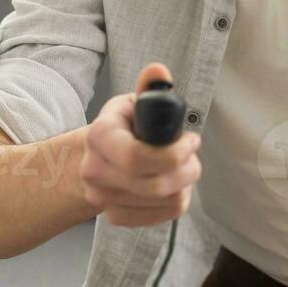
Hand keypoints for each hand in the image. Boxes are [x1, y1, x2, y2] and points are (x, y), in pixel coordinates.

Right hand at [80, 62, 201, 227]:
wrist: (98, 157)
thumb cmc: (124, 127)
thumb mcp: (134, 102)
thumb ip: (151, 88)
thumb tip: (158, 70)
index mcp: (100, 136)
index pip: (137, 158)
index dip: (174, 154)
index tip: (192, 141)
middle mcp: (95, 170)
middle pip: (155, 185)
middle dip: (188, 169)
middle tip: (192, 155)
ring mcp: (102, 197)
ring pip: (164, 201)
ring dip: (184, 184)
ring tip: (180, 167)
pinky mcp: (115, 215)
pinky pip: (161, 216)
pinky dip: (175, 201)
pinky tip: (171, 185)